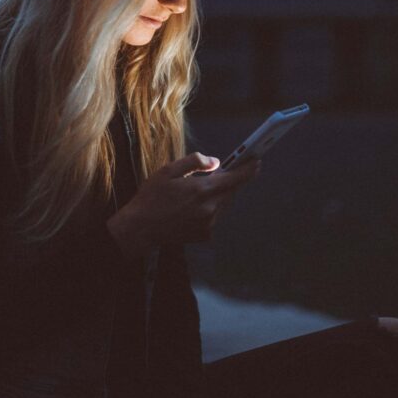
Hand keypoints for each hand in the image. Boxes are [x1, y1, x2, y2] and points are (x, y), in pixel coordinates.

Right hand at [106, 151, 261, 258]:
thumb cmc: (152, 197)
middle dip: (230, 181)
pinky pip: (215, 217)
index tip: (257, 161)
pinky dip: (210, 210)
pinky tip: (191, 209)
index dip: (248, 169)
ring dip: (218, 196)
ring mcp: (209, 224)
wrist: (141, 228)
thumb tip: (216, 162)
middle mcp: (210, 208)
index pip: (235, 178)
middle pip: (231, 191)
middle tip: (221, 173)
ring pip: (224, 205)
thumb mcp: (168, 170)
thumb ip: (194, 162)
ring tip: (197, 192)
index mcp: (202, 190)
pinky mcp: (205, 235)